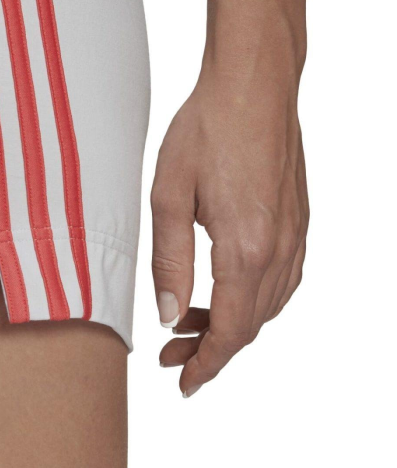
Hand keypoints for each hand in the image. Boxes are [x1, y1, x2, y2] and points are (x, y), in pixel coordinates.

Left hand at [151, 74, 308, 396]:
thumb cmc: (207, 130)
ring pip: (268, 304)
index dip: (207, 364)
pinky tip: (228, 291)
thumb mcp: (169, 197)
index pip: (231, 331)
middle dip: (211, 348)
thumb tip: (170, 315)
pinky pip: (282, 278)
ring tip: (191, 323)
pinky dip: (253, 299)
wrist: (253, 85)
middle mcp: (280, 249)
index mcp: (245, 248)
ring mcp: (296, 234)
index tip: (184, 383)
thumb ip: (169, 262)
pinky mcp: (298, 219)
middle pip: (252, 324)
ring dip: (232, 323)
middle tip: (172, 354)